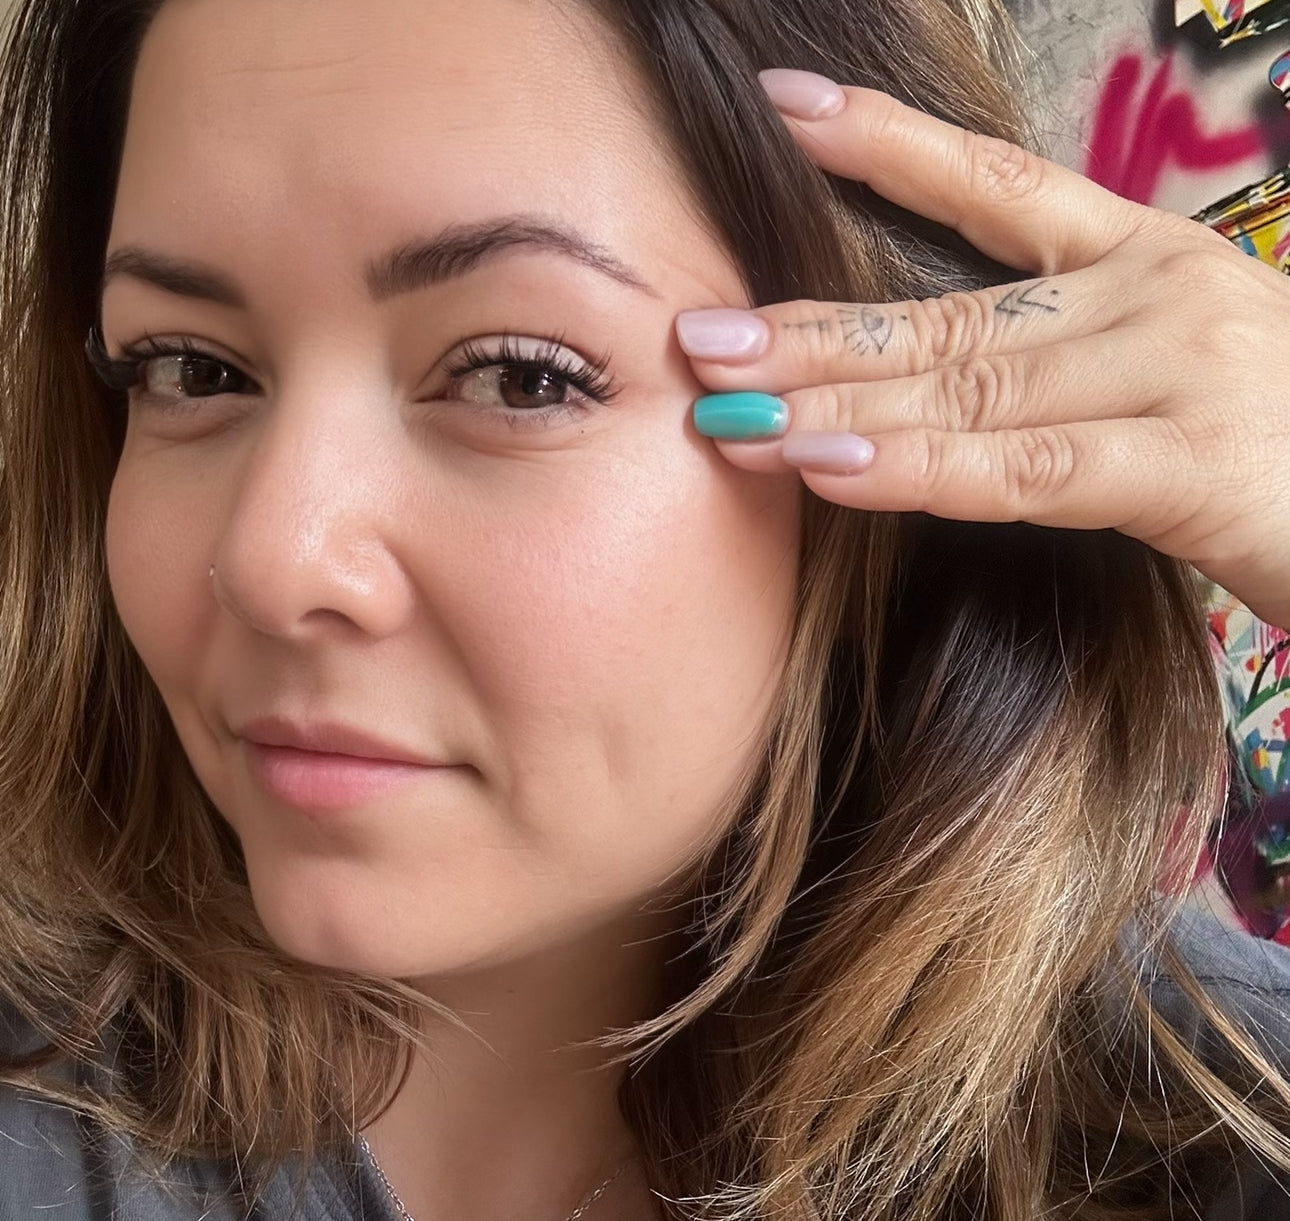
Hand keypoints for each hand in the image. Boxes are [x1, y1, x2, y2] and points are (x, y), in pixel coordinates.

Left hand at [678, 72, 1289, 631]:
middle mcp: (1153, 294)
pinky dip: (924, 471)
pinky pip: (1029, 470)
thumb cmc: (1275, 450)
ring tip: (729, 411)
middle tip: (700, 338)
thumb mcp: (1159, 373)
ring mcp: (1176, 370)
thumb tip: (909, 386)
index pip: (994, 183)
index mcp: (1144, 257)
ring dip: (838, 406)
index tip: (786, 109)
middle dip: (815, 331)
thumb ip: (1048, 365)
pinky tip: (831, 470)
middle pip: (948, 312)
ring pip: (970, 388)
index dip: (886, 144)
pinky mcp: (1193, 464)